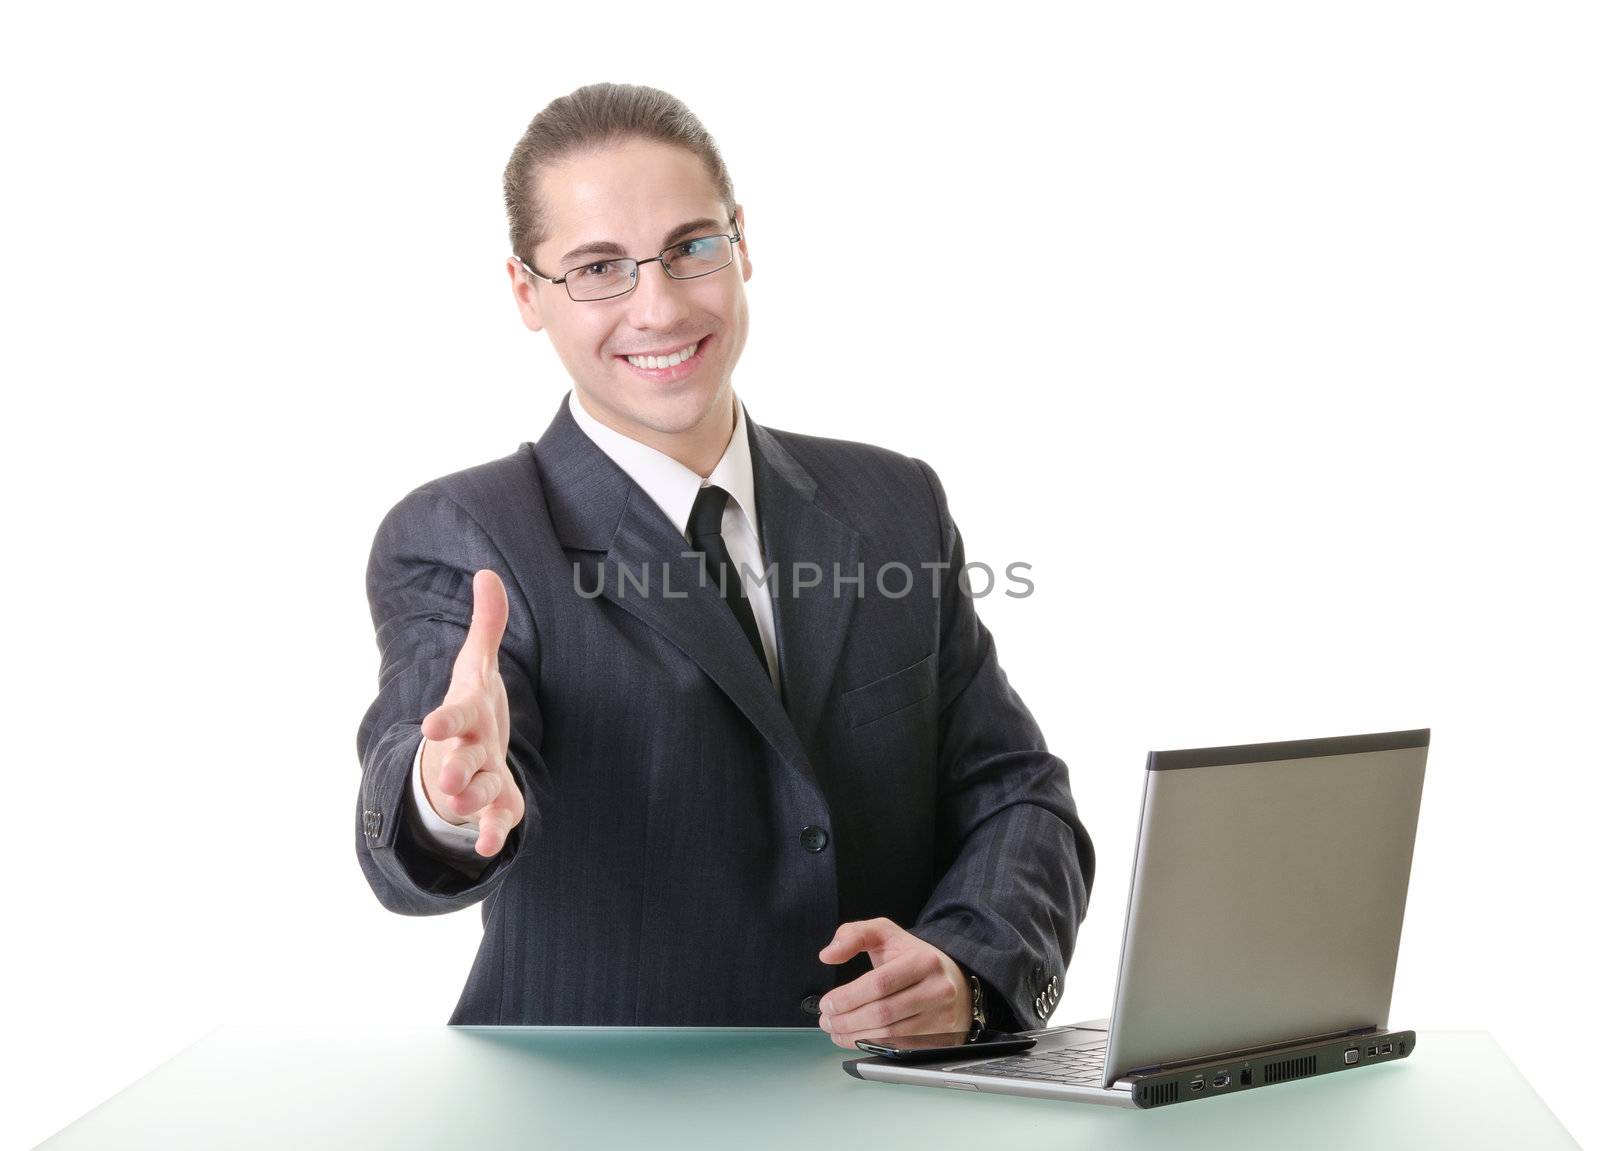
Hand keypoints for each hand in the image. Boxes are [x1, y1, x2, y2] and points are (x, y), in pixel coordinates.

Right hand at [419, 569, 523, 857]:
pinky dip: (492, 834)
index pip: (453, 717)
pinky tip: (493, 849)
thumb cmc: (471, 709)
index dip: (444, 722)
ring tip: (472, 803)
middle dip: (455, 770)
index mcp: (464, 718)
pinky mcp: (495, 805)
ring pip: (474, 795)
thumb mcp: (478, 666)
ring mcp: (477, 781)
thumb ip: (487, 624)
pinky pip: (494, 822)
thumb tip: (487, 573)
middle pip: (458, 763)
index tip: (429, 726)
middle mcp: (465, 752)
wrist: (462, 758)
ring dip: (474, 800)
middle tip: (450, 778)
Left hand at [815, 917, 971, 1049]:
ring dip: (854, 1035)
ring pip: (890, 1034)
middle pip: (883, 1012)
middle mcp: (938, 989)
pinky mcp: (941, 1037)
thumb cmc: (914, 957)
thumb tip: (828, 953)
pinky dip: (871, 1045)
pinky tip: (854, 1038)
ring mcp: (941, 1016)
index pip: (879, 983)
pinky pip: (899, 1047)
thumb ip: (854, 935)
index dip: (848, 997)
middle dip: (846, 1019)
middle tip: (826, 1019)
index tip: (827, 1003)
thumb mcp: (886, 934)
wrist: (953, 979)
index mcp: (924, 961)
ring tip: (835, 1029)